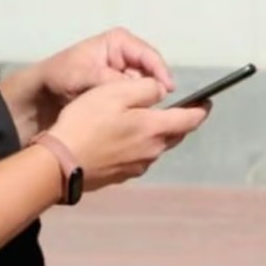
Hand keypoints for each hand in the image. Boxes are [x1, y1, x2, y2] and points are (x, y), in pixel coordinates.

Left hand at [41, 27, 174, 107]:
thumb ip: (113, 81)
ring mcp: (126, 71)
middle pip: (151, 71)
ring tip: (143, 114)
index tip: (167, 91)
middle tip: (154, 108)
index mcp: (119, 41)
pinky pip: (136, 96)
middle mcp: (127, 54)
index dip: (160, 72)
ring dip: (143, 99)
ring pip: (145, 86)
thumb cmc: (61, 75)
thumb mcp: (85, 75)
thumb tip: (141, 89)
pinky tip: (135, 116)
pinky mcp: (122, 87)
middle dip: (152, 88)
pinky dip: (136, 105)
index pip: (149, 55)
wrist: (43, 92)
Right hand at [48, 77, 208, 191]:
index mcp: (155, 129)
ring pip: (156, 146)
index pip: (190, 120)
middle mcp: (152, 151)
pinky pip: (138, 156)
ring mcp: (137, 166)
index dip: (201, 109)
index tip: (208, 102)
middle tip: (177, 108)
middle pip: (175, 134)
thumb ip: (145, 89)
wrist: (58, 164)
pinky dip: (138, 144)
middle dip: (179, 121)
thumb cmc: (85, 123)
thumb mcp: (115, 93)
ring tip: (144, 120)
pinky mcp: (121, 175)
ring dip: (156, 133)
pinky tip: (122, 138)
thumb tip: (161, 92)